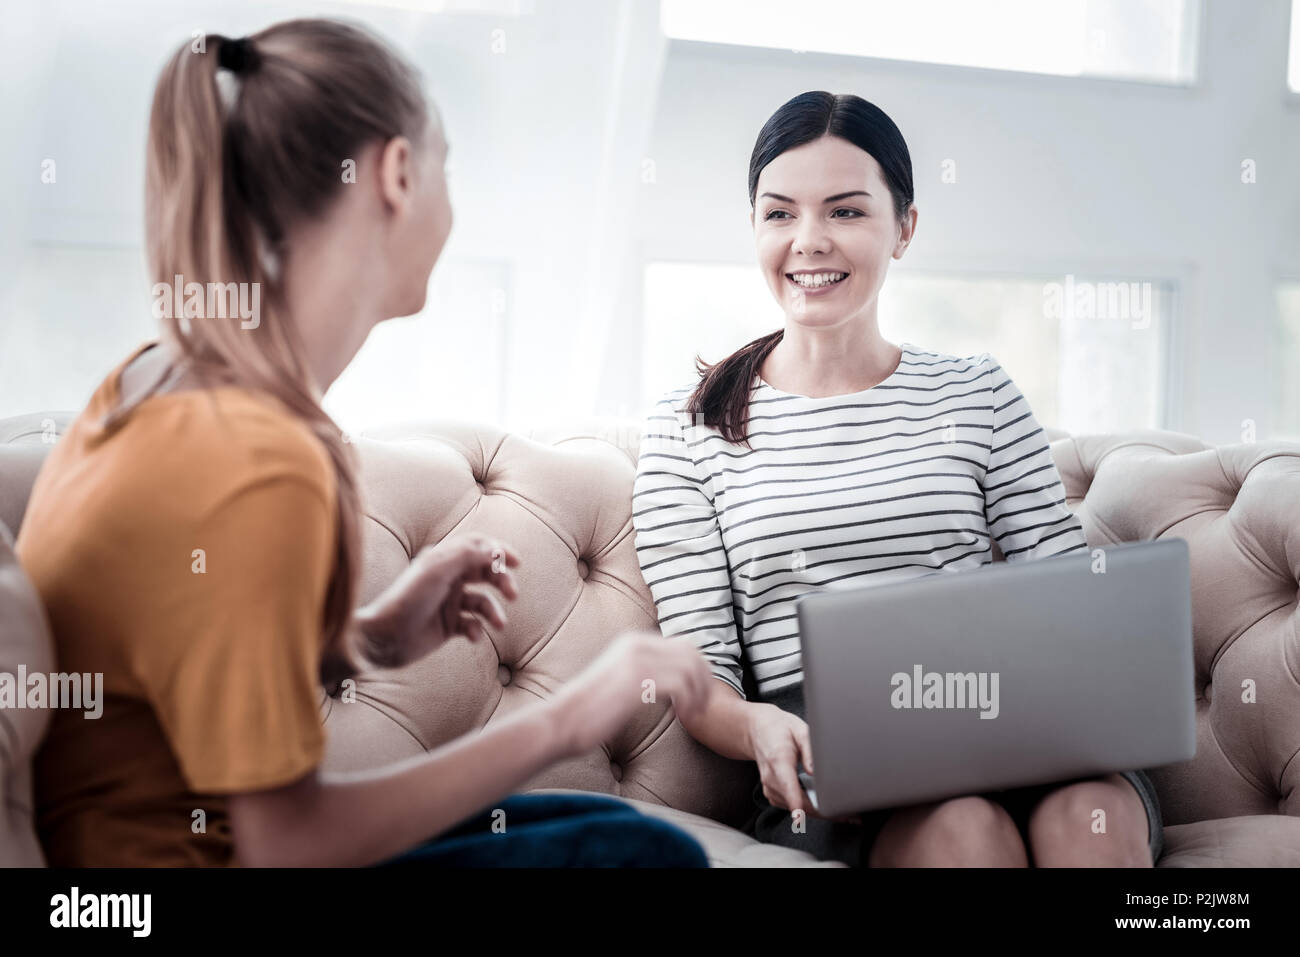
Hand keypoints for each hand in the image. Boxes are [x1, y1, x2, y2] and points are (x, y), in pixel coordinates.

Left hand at [353, 534, 520, 668]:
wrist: (385, 638)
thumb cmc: (406, 599)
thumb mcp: (437, 570)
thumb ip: (467, 555)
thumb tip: (494, 550)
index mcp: (443, 560)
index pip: (477, 547)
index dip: (499, 551)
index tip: (516, 562)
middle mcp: (448, 578)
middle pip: (486, 573)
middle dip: (502, 582)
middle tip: (513, 594)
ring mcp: (449, 602)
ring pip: (483, 602)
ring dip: (493, 611)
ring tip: (498, 624)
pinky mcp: (449, 626)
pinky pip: (473, 625)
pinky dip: (477, 630)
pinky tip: (471, 636)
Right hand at [549, 631, 711, 756]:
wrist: (563, 720)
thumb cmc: (588, 709)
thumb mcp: (617, 678)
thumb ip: (641, 671)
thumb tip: (667, 680)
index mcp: (633, 641)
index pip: (683, 645)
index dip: (698, 669)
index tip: (697, 695)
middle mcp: (637, 644)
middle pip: (692, 652)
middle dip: (704, 679)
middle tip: (702, 706)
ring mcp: (637, 659)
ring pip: (690, 669)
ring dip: (698, 694)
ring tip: (692, 715)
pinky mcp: (638, 680)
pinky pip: (682, 685)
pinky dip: (689, 702)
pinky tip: (681, 718)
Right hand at [747, 704, 857, 821]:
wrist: (758, 730)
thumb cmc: (780, 729)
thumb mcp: (800, 730)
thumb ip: (810, 751)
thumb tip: (816, 772)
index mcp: (778, 760)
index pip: (787, 785)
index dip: (795, 802)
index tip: (799, 818)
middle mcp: (771, 777)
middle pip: (797, 803)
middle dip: (822, 812)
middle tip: (849, 816)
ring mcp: (769, 787)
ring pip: (796, 808)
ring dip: (818, 812)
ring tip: (840, 810)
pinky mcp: (772, 793)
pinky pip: (792, 806)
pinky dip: (808, 808)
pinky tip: (821, 803)